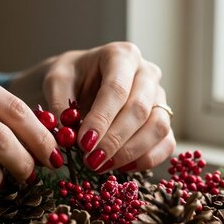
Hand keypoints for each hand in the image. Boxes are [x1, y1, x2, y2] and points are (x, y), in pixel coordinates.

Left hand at [10, 42, 174, 172]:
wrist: (82, 81)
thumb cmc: (71, 78)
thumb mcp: (57, 82)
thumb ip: (59, 106)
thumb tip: (67, 136)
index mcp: (121, 55)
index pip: (116, 89)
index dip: (101, 119)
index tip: (84, 143)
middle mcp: (147, 73)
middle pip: (139, 109)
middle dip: (114, 139)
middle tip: (91, 160)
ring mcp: (159, 96)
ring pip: (158, 127)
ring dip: (130, 152)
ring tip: (102, 166)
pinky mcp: (164, 119)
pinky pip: (166, 142)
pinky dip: (146, 160)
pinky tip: (121, 168)